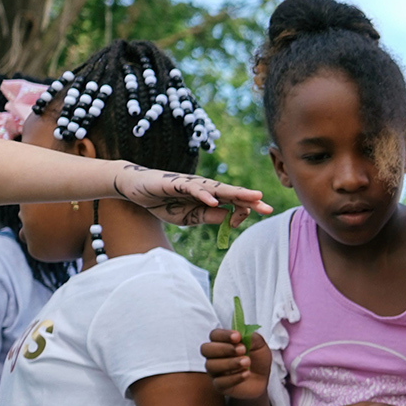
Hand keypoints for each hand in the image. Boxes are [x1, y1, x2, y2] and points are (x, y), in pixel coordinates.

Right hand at [112, 163, 272, 226]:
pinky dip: (204, 195)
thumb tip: (229, 217)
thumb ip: (209, 217)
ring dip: (236, 193)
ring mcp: (192, 184)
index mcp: (210, 198)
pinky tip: (215, 201)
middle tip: (268, 207)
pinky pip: (193, 188)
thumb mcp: (190, 217)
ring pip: (217, 188)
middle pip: (232, 194)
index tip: (242, 223)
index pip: (233, 204)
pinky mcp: (176, 182)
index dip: (242, 212)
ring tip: (253, 197)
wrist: (137, 190)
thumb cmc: (165, 202)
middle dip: (251, 200)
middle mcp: (205, 188)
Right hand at [201, 329, 271, 399]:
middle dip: (224, 348)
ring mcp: (215, 371)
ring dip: (230, 363)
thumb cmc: (257, 359)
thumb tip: (243, 334)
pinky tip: (247, 374)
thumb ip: (252, 338)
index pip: (214, 335)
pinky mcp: (220, 385)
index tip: (237, 336)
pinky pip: (220, 382)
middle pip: (206, 349)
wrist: (263, 379)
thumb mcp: (260, 345)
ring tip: (247, 362)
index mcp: (222, 342)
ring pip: (211, 366)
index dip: (224, 335)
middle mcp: (214, 356)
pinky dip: (234, 377)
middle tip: (242, 350)